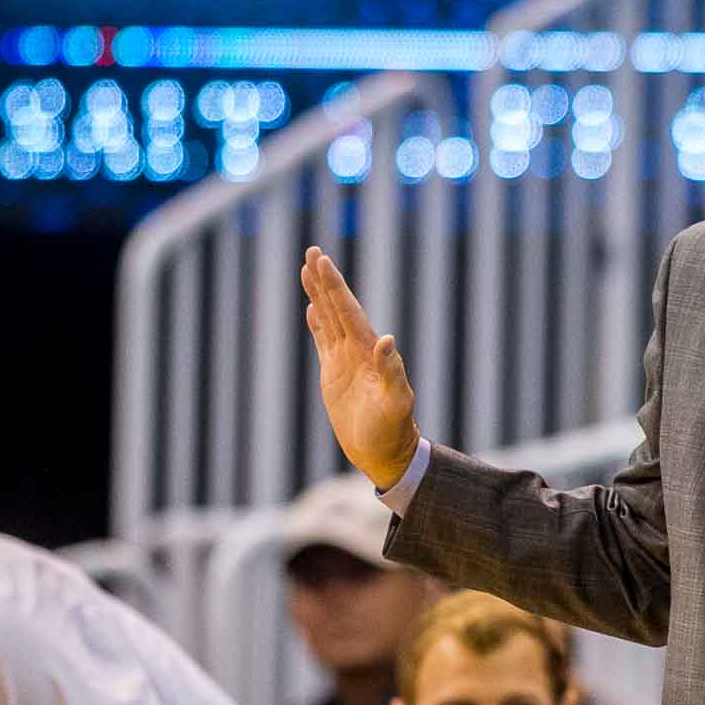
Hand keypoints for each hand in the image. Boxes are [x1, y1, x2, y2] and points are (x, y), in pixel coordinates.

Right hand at [301, 246, 419, 490]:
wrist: (386, 452)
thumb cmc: (393, 430)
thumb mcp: (396, 403)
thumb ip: (392, 372)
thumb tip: (387, 340)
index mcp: (368, 352)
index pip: (349, 312)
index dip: (336, 287)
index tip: (323, 262)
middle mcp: (357, 350)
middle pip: (337, 307)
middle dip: (325, 280)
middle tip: (312, 251)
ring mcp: (345, 361)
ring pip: (329, 319)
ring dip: (319, 295)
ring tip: (308, 270)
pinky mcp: (335, 375)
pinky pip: (324, 342)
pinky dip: (318, 323)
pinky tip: (312, 308)